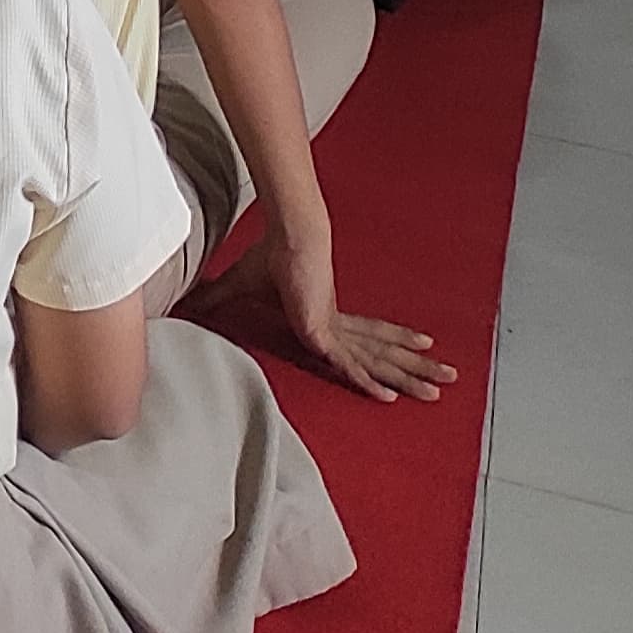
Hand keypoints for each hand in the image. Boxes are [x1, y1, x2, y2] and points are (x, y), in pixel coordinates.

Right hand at [207, 220, 455, 401]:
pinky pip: (347, 364)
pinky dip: (366, 380)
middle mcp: (337, 325)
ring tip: (445, 387)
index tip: (416, 354)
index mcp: (324, 315)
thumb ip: (216, 302)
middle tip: (449, 383)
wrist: (285, 236)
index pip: (363, 338)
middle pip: (382, 353)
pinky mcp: (322, 331)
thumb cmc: (267, 258)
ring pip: (377, 360)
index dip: (390, 346)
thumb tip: (184, 304)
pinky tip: (388, 396)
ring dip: (411, 374)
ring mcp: (333, 329)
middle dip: (416, 368)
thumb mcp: (238, 288)